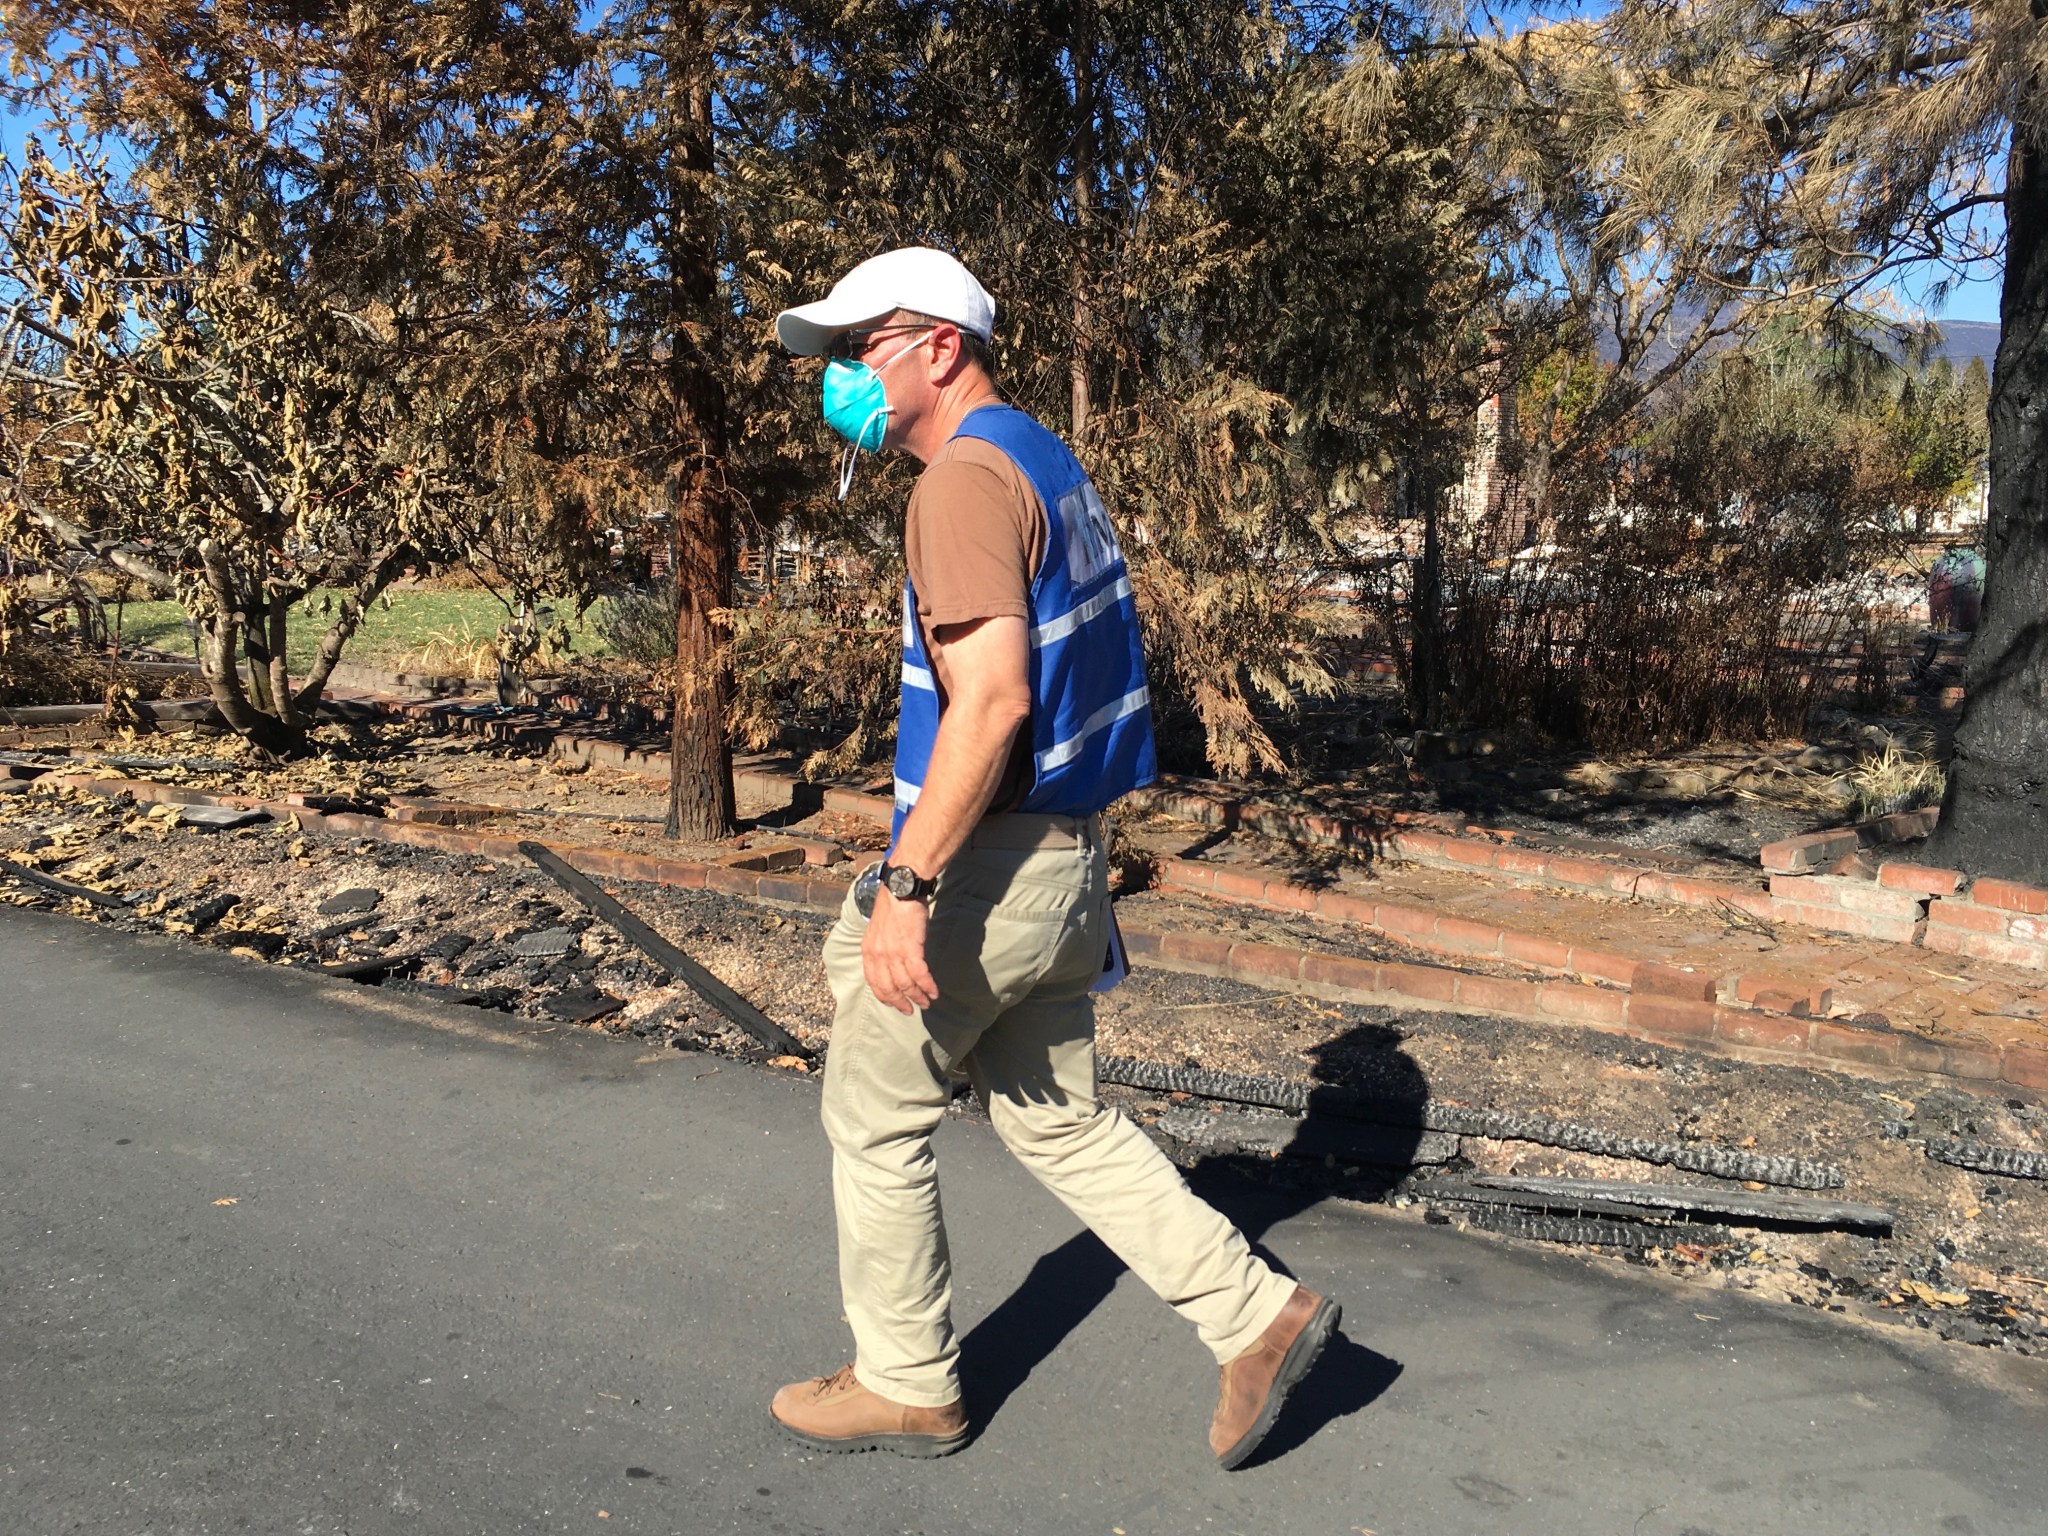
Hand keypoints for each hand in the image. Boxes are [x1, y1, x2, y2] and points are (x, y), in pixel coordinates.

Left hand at [862, 888, 937, 1013]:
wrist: (902, 890)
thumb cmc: (893, 906)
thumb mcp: (878, 930)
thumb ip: (881, 948)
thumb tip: (891, 963)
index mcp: (868, 951)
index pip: (874, 982)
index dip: (885, 997)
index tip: (894, 1004)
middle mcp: (878, 956)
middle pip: (889, 988)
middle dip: (900, 1002)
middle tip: (910, 1010)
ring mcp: (893, 954)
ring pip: (906, 984)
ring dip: (918, 997)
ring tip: (926, 1003)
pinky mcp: (911, 949)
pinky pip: (919, 975)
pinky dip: (927, 986)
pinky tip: (934, 992)